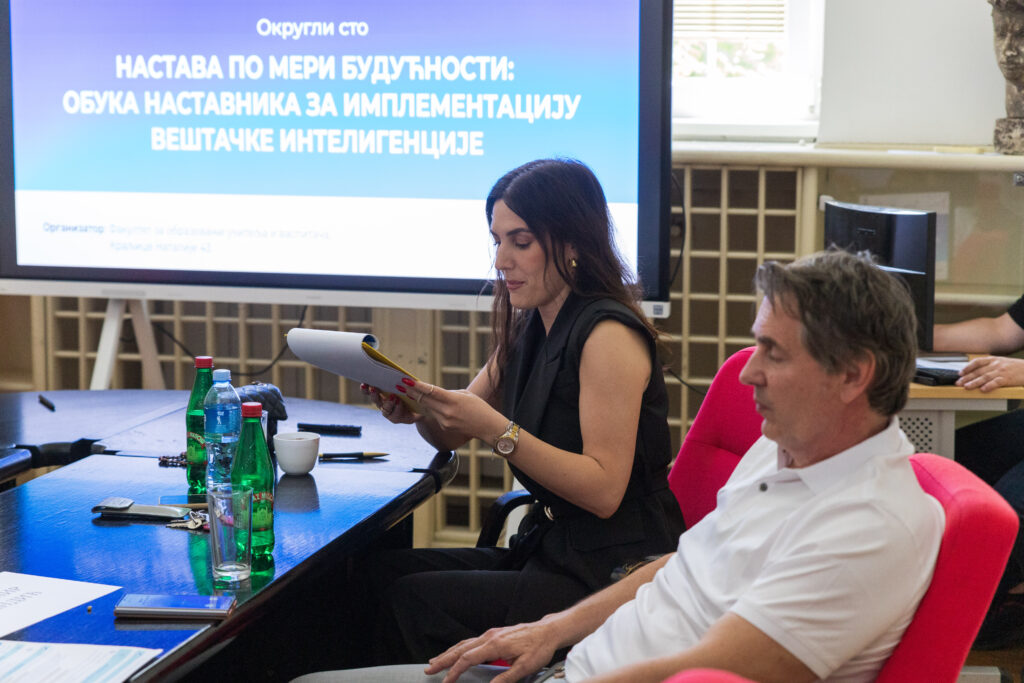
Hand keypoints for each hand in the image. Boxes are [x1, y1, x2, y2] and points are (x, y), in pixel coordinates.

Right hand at [360, 383, 419, 423]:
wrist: (418, 407)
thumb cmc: (409, 392)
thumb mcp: (403, 383)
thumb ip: (398, 378)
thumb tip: (396, 372)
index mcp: (380, 393)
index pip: (369, 390)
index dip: (365, 387)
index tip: (364, 382)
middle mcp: (382, 403)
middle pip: (374, 399)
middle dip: (373, 394)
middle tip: (373, 388)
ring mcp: (388, 412)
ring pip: (384, 409)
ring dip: (388, 402)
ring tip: (393, 396)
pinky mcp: (396, 418)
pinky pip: (395, 414)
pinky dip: (397, 407)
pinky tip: (400, 401)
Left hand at [395, 379, 503, 440]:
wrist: (487, 426)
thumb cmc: (479, 407)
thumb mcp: (465, 395)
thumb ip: (448, 394)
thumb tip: (434, 393)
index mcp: (453, 400)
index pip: (431, 391)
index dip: (417, 386)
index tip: (406, 380)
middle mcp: (447, 412)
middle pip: (425, 400)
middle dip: (412, 392)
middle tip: (401, 385)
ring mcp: (445, 421)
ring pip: (428, 408)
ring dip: (419, 400)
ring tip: (408, 392)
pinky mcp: (444, 427)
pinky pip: (435, 415)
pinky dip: (431, 409)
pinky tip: (427, 404)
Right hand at [424, 620, 559, 682]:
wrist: (548, 631)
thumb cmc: (538, 647)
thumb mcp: (525, 666)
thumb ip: (506, 678)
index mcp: (495, 644)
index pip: (468, 658)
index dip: (454, 671)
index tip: (445, 681)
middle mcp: (490, 636)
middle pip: (460, 648)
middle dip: (443, 659)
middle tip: (428, 669)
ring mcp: (491, 634)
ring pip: (464, 643)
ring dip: (449, 653)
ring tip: (436, 661)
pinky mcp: (495, 634)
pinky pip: (471, 641)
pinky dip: (459, 648)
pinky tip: (456, 652)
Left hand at [957, 356, 1023, 391]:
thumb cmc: (1014, 367)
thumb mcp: (1001, 362)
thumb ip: (989, 365)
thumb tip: (974, 371)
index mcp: (993, 360)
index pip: (977, 362)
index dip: (967, 367)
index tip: (959, 373)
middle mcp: (996, 365)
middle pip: (978, 371)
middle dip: (966, 377)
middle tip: (958, 383)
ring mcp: (1001, 371)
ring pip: (985, 377)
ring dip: (974, 382)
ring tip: (966, 387)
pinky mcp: (1007, 379)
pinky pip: (996, 382)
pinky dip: (989, 386)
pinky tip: (983, 389)